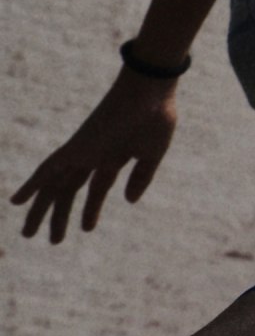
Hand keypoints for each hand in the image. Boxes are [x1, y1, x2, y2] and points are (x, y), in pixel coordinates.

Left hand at [11, 69, 178, 241]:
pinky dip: (31, 185)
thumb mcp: (152, 154)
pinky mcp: (76, 148)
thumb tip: (129, 201)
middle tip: (51, 241)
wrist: (149, 94)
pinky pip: (47, 169)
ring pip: (54, 186)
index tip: (86, 229)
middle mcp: (92, 157)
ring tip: (29, 234)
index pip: (95, 189)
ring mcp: (81, 152)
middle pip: (68, 191)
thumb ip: (141, 178)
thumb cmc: (157, 118)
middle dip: (58, 216)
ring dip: (41, 211)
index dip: (90, 210)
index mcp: (112, 158)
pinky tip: (17, 201)